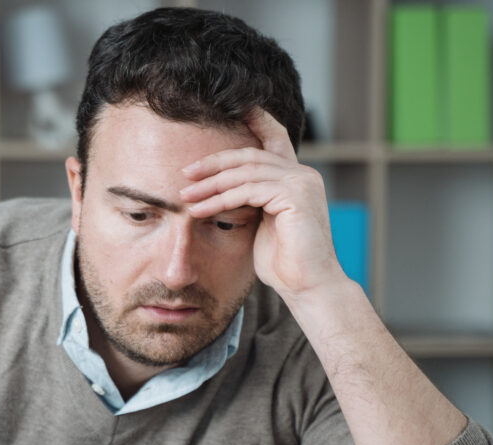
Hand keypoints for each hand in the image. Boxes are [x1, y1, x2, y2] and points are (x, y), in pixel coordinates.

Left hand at [179, 108, 345, 299]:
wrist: (307, 287)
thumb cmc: (284, 262)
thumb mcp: (263, 222)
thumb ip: (251, 200)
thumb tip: (224, 190)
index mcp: (297, 177)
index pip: (274, 138)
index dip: (254, 120)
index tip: (229, 110)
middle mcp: (303, 174)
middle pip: (250, 155)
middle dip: (214, 162)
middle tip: (186, 173)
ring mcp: (301, 183)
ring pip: (246, 172)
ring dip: (211, 184)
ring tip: (185, 195)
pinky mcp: (295, 196)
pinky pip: (248, 191)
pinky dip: (219, 200)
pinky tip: (198, 210)